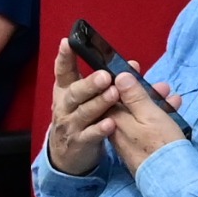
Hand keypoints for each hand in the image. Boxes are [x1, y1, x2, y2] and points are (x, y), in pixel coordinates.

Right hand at [47, 40, 118, 172]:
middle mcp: (65, 106)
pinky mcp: (79, 142)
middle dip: (90, 83)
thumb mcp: (87, 98)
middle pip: (75, 92)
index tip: (68, 42)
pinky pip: (90, 135)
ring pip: (84, 112)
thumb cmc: (82, 118)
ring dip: (99, 103)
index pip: (64, 72)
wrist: (68, 154)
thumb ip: (106, 81)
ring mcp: (71, 125)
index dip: (65, 57)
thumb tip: (133, 65)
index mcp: (67, 90)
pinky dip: (100, 129)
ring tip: (115, 94)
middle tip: (105, 76)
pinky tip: (111, 123)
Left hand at [102, 63, 187, 171]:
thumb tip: (119, 77)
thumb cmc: (161, 145)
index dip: (125, 79)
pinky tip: (172, 113)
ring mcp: (127, 140)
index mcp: (115, 119)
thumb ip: (134, 95)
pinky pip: (144, 126)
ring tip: (173, 98)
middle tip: (164, 86)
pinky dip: (157, 117)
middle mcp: (117, 129)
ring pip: (138, 114)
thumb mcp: (150, 114)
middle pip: (127, 103)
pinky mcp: (138, 148)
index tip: (137, 70)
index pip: (112, 93)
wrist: (171, 178)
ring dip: (155, 104)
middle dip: (146, 92)